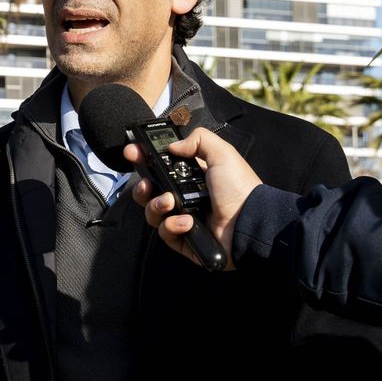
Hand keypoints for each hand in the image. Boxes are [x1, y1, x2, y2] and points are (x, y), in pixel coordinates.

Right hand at [126, 127, 259, 269]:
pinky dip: (173, 226)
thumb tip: (173, 146)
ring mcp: (183, 219)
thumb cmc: (239, 188)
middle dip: (142, 187)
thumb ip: (199, 139)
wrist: (249, 222)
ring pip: (153, 213)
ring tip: (170, 203)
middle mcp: (185, 197)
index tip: (132, 152)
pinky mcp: (184, 240)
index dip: (144, 159)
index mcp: (192, 176)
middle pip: (149, 192)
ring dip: (156, 206)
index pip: (160, 167)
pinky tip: (187, 222)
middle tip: (146, 183)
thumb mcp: (222, 154)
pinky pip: (165, 233)